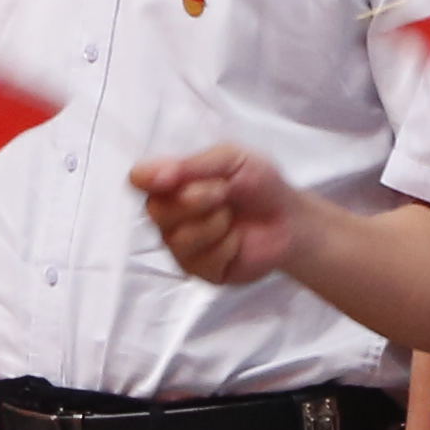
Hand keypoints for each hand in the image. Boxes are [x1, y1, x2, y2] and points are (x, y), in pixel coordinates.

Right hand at [130, 141, 303, 287]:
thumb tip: (152, 175)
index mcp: (173, 182)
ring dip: (214, 225)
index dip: (149, 179)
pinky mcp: (200, 270)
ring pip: (177, 238)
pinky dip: (226, 246)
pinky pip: (200, 261)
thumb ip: (192, 165)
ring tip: (232, 217)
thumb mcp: (231, 159)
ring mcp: (182, 245)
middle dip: (195, 200)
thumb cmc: (259, 184)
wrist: (289, 220)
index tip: (169, 179)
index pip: (139, 179)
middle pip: (155, 211)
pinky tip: (236, 241)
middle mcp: (170, 214)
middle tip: (224, 193)